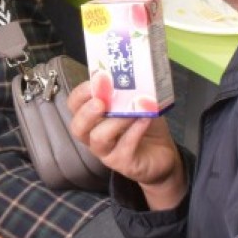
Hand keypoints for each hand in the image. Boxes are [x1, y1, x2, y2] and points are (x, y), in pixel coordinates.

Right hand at [66, 80, 186, 209]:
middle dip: (87, 112)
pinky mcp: (123, 163)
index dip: (81, 93)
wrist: (163, 155)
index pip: (74, 105)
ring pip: (99, 138)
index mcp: (92, 118)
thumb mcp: (135, 104)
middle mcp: (93, 136)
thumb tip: (128, 74)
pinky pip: (124, 147)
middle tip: (101, 102)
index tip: (97, 80)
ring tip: (132, 111)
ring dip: (114, 121)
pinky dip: (134, 131)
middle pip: (77, 127)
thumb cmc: (143, 126)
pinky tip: (145, 119)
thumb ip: (127, 92)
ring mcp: (106, 152)